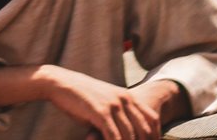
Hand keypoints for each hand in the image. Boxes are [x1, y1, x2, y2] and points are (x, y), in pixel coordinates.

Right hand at [39, 68, 164, 139]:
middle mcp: (124, 99)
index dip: (156, 135)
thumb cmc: (82, 95)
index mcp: (128, 96)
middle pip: (144, 129)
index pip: (152, 118)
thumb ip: (119, 113)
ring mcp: (113, 106)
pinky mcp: (101, 113)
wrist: (60, 83)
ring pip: (130, 135)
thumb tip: (128, 132)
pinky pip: (114, 136)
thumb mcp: (106, 99)